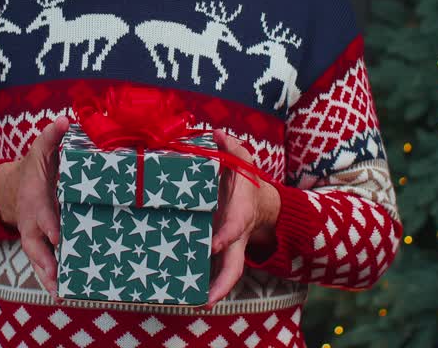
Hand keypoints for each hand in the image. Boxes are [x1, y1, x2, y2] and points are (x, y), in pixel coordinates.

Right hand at [0, 115, 70, 299]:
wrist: (15, 188)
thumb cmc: (34, 169)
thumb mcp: (41, 149)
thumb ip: (52, 136)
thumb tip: (65, 120)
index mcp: (34, 199)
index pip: (41, 212)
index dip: (48, 222)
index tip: (57, 234)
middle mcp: (32, 222)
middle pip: (35, 244)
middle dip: (45, 259)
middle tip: (56, 274)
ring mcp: (35, 236)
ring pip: (39, 259)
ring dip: (48, 275)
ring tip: (61, 293)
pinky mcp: (41, 245)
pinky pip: (45, 263)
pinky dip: (51, 279)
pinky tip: (64, 293)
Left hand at [206, 130, 280, 307]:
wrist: (258, 204)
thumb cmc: (244, 183)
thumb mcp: (242, 161)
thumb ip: (232, 148)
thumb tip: (217, 133)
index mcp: (240, 214)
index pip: (234, 227)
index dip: (226, 236)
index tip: (214, 244)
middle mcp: (234, 237)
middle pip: (233, 266)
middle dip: (223, 283)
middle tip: (207, 300)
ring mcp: (226, 249)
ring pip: (224, 275)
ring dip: (211, 291)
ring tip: (190, 304)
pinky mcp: (216, 252)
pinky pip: (210, 271)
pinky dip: (200, 284)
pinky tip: (179, 294)